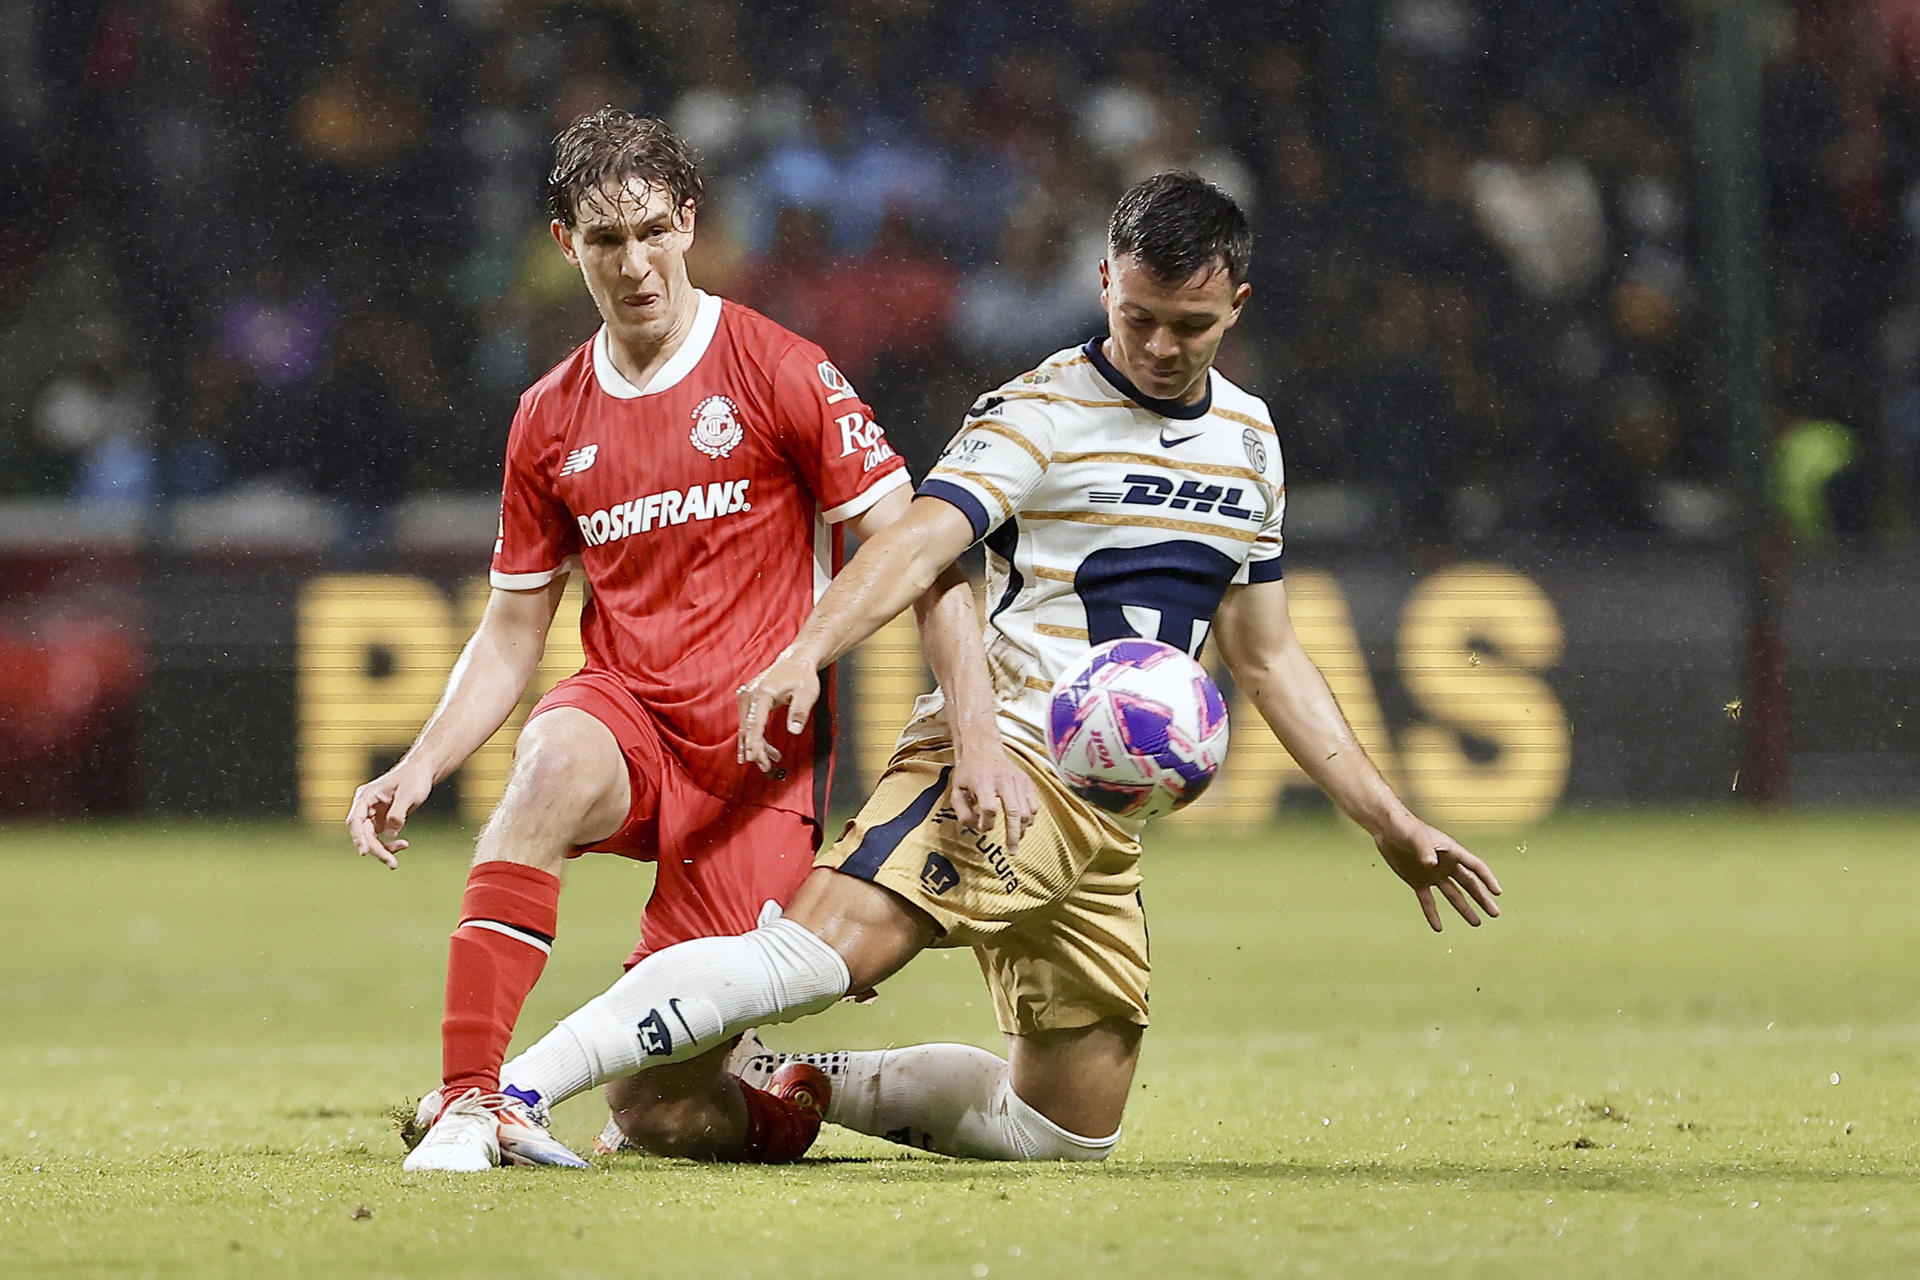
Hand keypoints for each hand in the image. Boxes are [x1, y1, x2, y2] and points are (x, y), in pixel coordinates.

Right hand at [345, 759, 435, 868]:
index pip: (355, 820)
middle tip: (392, 863)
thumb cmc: (414, 779)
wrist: (422, 772)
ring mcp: (371, 814)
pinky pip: (380, 838)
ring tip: (395, 862)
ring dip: (382, 850)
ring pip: (370, 838)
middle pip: (363, 833)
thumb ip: (398, 814)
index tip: (364, 852)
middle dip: (375, 849)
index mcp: (365, 796)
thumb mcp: (408, 795)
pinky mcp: (380, 821)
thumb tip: (390, 833)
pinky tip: (403, 845)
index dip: (358, 837)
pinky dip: (389, 845)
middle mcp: (364, 806)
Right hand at [737, 647, 821, 772]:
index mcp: (763, 693)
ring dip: (755, 745)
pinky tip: (762, 749)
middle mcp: (750, 694)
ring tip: (768, 762)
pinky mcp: (748, 699)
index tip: (762, 760)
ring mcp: (746, 696)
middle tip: (765, 767)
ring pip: (746, 728)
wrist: (795, 661)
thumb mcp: (807, 693)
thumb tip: (794, 730)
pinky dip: (753, 736)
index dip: (756, 745)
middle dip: (755, 750)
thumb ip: (799, 711)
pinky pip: (747, 722)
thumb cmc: (802, 676)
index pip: (755, 725)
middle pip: (747, 729)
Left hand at [948, 744, 1039, 853]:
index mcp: (984, 782)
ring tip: (1016, 839)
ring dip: (1022, 829)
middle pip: (1014, 812)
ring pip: (1027, 810)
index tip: (983, 828)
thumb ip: (962, 811)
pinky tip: (1022, 824)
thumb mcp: (956, 789)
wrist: (983, 749)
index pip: (989, 808)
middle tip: (1011, 851)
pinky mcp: (1027, 781)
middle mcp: (1004, 781)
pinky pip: (1034, 804)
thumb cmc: (969, 772)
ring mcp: (1018, 780)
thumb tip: (976, 826)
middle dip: (1013, 834)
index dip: (987, 823)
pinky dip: (1030, 818)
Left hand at [1372, 814, 1501, 930]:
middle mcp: (1446, 865)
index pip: (1475, 867)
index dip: (1487, 879)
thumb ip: (1425, 850)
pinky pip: (1427, 901)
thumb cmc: (1405, 827)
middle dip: (1482, 898)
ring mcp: (1433, 875)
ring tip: (1476, 922)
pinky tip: (1438, 928)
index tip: (1497, 892)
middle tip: (1495, 913)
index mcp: (1451, 851)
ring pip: (1453, 894)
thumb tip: (1432, 864)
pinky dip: (1432, 914)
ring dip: (1464, 909)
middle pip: (1469, 884)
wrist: (1387, 829)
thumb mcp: (1417, 837)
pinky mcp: (1417, 881)